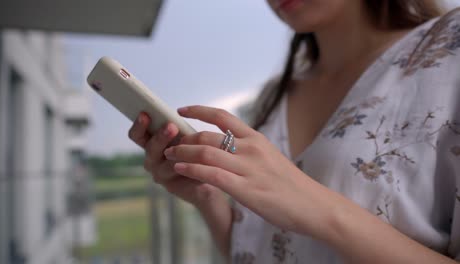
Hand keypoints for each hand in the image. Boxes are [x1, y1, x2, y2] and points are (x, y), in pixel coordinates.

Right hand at [128, 112, 224, 207]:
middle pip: (150, 149)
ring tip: (189, 146)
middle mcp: (152, 160)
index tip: (145, 114)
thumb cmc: (196, 150)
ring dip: (177, 154)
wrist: (211, 175)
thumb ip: (178, 127)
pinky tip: (201, 162)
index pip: (138, 135)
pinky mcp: (174, 187)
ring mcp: (161, 175)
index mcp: (151, 143)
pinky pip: (181, 177)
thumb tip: (179, 112)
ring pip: (166, 165)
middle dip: (160, 137)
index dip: (139, 125)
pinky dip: (190, 168)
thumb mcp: (186, 134)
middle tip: (172, 127)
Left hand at [165, 106, 330, 234]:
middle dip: (184, 138)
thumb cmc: (290, 184)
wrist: (314, 205)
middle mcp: (251, 149)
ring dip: (182, 152)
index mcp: (257, 139)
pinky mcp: (246, 189)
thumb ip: (249, 150)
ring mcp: (249, 168)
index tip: (181, 109)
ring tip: (169, 155)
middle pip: (208, 135)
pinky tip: (180, 169)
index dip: (199, 110)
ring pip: (206, 152)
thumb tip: (227, 145)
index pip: (223, 116)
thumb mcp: (270, 158)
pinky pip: (212, 175)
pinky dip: (192, 169)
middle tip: (170, 143)